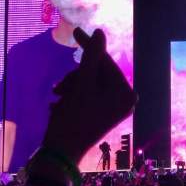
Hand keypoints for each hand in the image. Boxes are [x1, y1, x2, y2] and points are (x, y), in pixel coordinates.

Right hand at [43, 28, 135, 162]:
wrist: (60, 154)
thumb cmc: (73, 118)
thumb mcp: (81, 84)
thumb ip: (91, 57)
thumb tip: (100, 32)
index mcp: (126, 94)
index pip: (106, 62)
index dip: (89, 47)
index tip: (75, 31)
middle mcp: (125, 101)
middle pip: (97, 73)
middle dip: (75, 77)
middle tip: (59, 89)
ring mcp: (114, 109)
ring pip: (88, 83)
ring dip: (70, 87)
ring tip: (58, 99)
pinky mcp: (102, 114)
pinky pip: (86, 95)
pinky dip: (71, 96)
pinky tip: (59, 106)